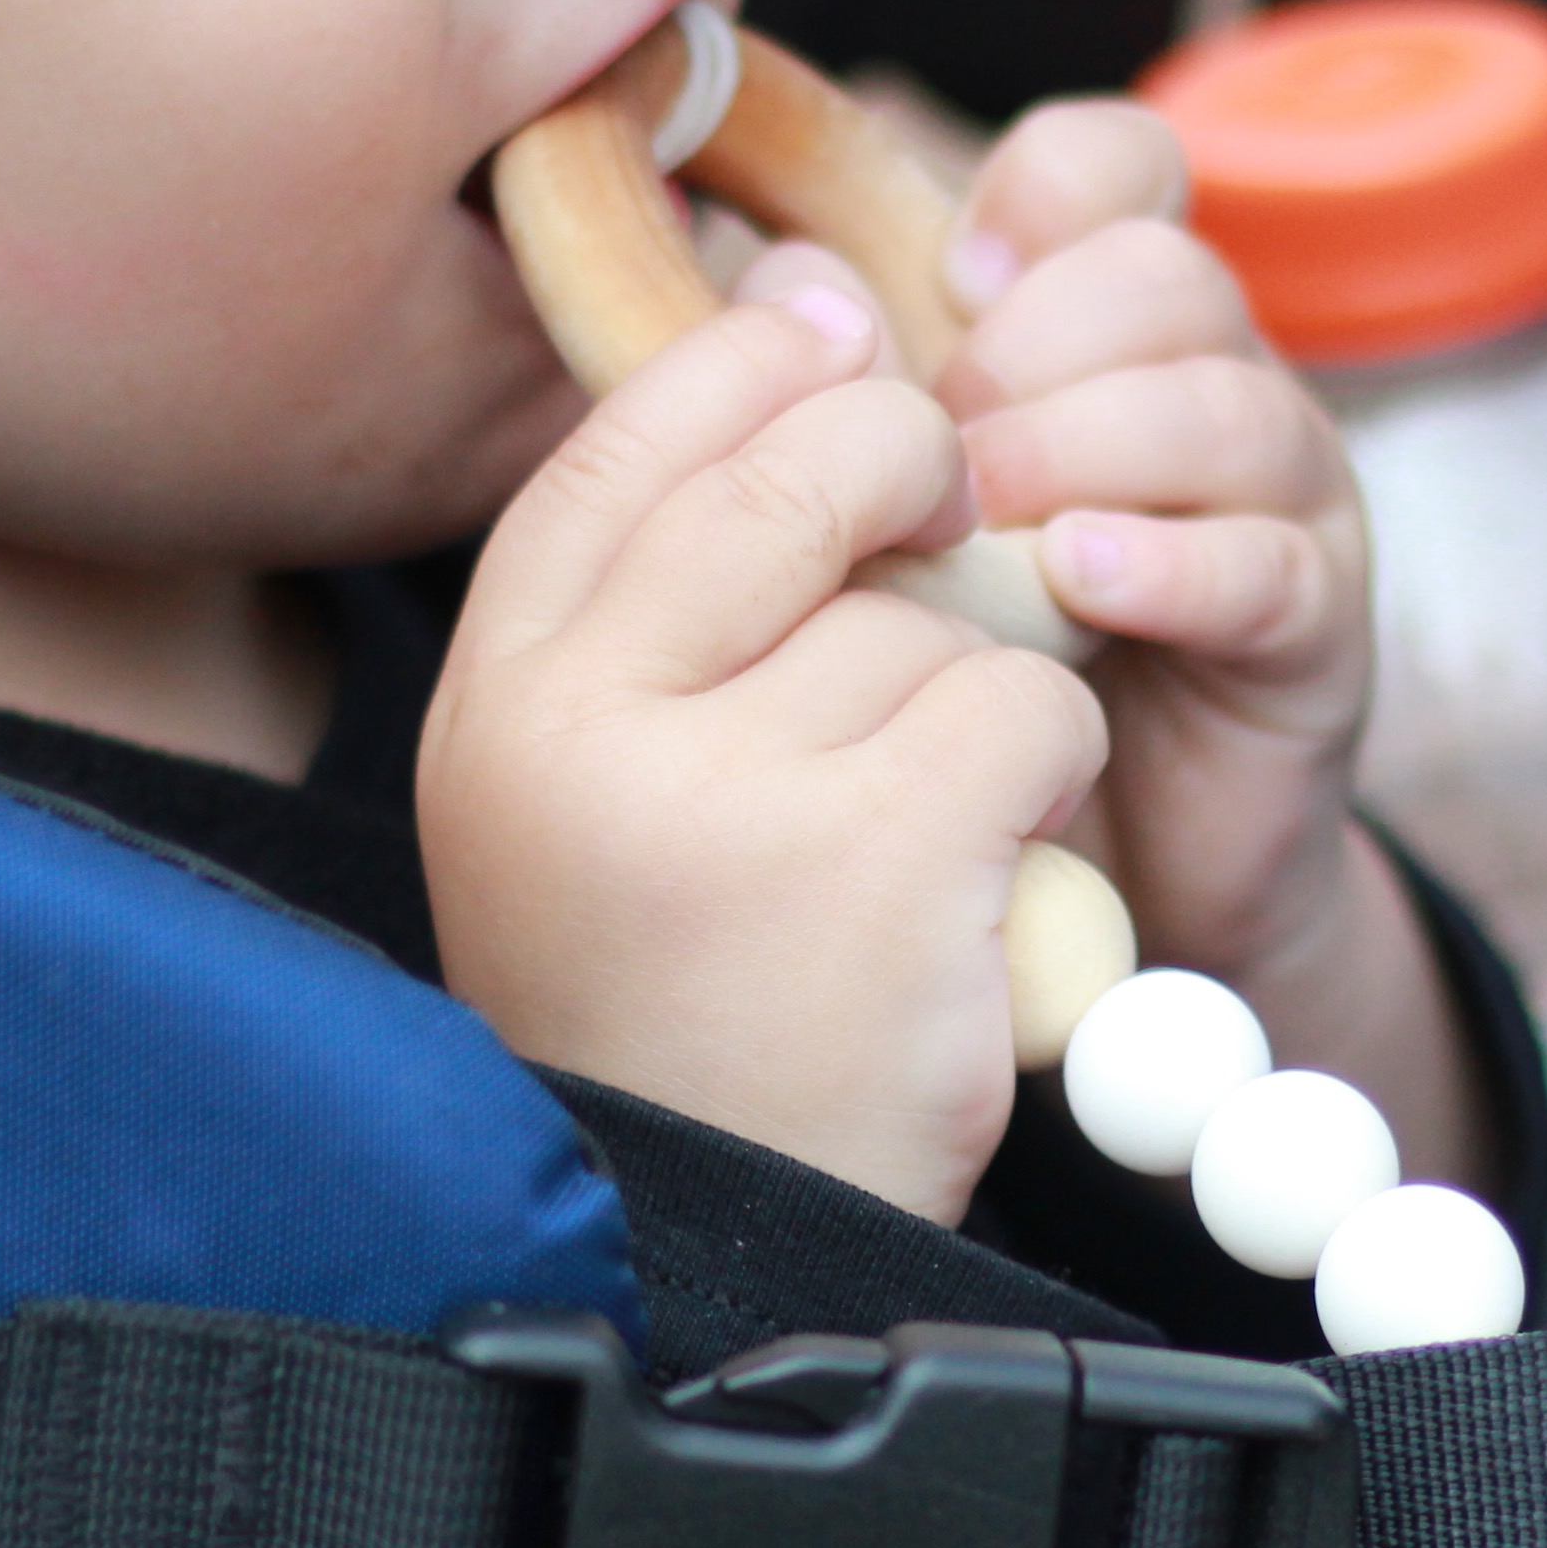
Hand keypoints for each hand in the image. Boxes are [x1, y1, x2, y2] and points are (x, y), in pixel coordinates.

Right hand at [422, 290, 1104, 1220]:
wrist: (722, 1247)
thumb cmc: (682, 1003)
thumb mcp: (594, 788)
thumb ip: (664, 592)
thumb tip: (812, 300)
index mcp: (497, 698)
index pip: (628, 438)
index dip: (755, 363)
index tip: (841, 338)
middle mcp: (583, 726)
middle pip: (795, 472)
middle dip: (905, 462)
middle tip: (948, 514)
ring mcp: (729, 788)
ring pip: (933, 612)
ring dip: (974, 691)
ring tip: (925, 824)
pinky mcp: (884, 852)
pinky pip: (1025, 708)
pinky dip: (1048, 773)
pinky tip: (997, 863)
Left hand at [933, 102, 1485, 1184]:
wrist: (1074, 885)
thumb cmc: (961, 675)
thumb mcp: (891, 522)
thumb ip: (846, 399)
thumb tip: (781, 270)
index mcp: (1107, 328)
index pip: (1119, 168)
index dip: (1045, 186)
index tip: (952, 280)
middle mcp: (1211, 383)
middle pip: (1168, 271)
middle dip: (1038, 341)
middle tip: (941, 445)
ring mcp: (1281, 500)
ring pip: (1227, 401)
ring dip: (1089, 444)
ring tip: (993, 520)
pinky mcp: (1314, 626)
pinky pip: (1267, 561)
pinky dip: (1169, 561)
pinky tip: (1078, 585)